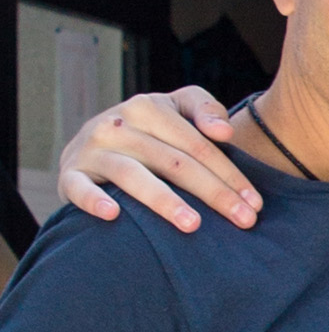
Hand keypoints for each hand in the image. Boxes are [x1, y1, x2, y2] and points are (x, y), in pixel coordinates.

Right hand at [57, 87, 261, 231]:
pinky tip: (114, 215)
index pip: (198, 145)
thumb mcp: (177, 107)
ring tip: (193, 225)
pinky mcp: (70, 174)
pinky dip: (94, 200)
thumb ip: (205, 109)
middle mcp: (119, 124)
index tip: (255, 202)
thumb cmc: (150, 129)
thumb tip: (224, 131)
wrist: (92, 140)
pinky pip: (80, 187)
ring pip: (133, 176)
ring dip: (164, 201)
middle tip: (243, 220)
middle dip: (213, 193)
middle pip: (174, 163)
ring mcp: (92, 149)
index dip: (230, 174)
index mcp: (149, 106)